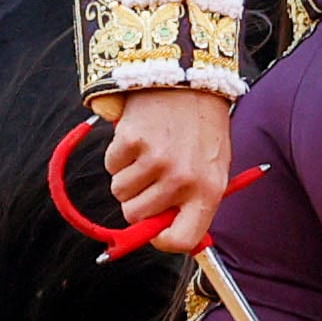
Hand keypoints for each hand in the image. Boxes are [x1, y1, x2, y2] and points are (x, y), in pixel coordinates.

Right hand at [95, 87, 236, 251]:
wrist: (188, 80)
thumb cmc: (200, 129)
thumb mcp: (210, 168)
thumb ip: (190, 202)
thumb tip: (160, 233)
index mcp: (208, 191)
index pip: (181, 241)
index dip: (161, 240)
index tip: (154, 230)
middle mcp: (182, 180)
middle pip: (137, 217)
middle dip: (136, 201)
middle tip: (151, 177)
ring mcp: (156, 161)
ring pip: (120, 192)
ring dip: (127, 176)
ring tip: (149, 152)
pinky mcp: (132, 141)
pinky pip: (110, 165)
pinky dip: (118, 155)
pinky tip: (139, 137)